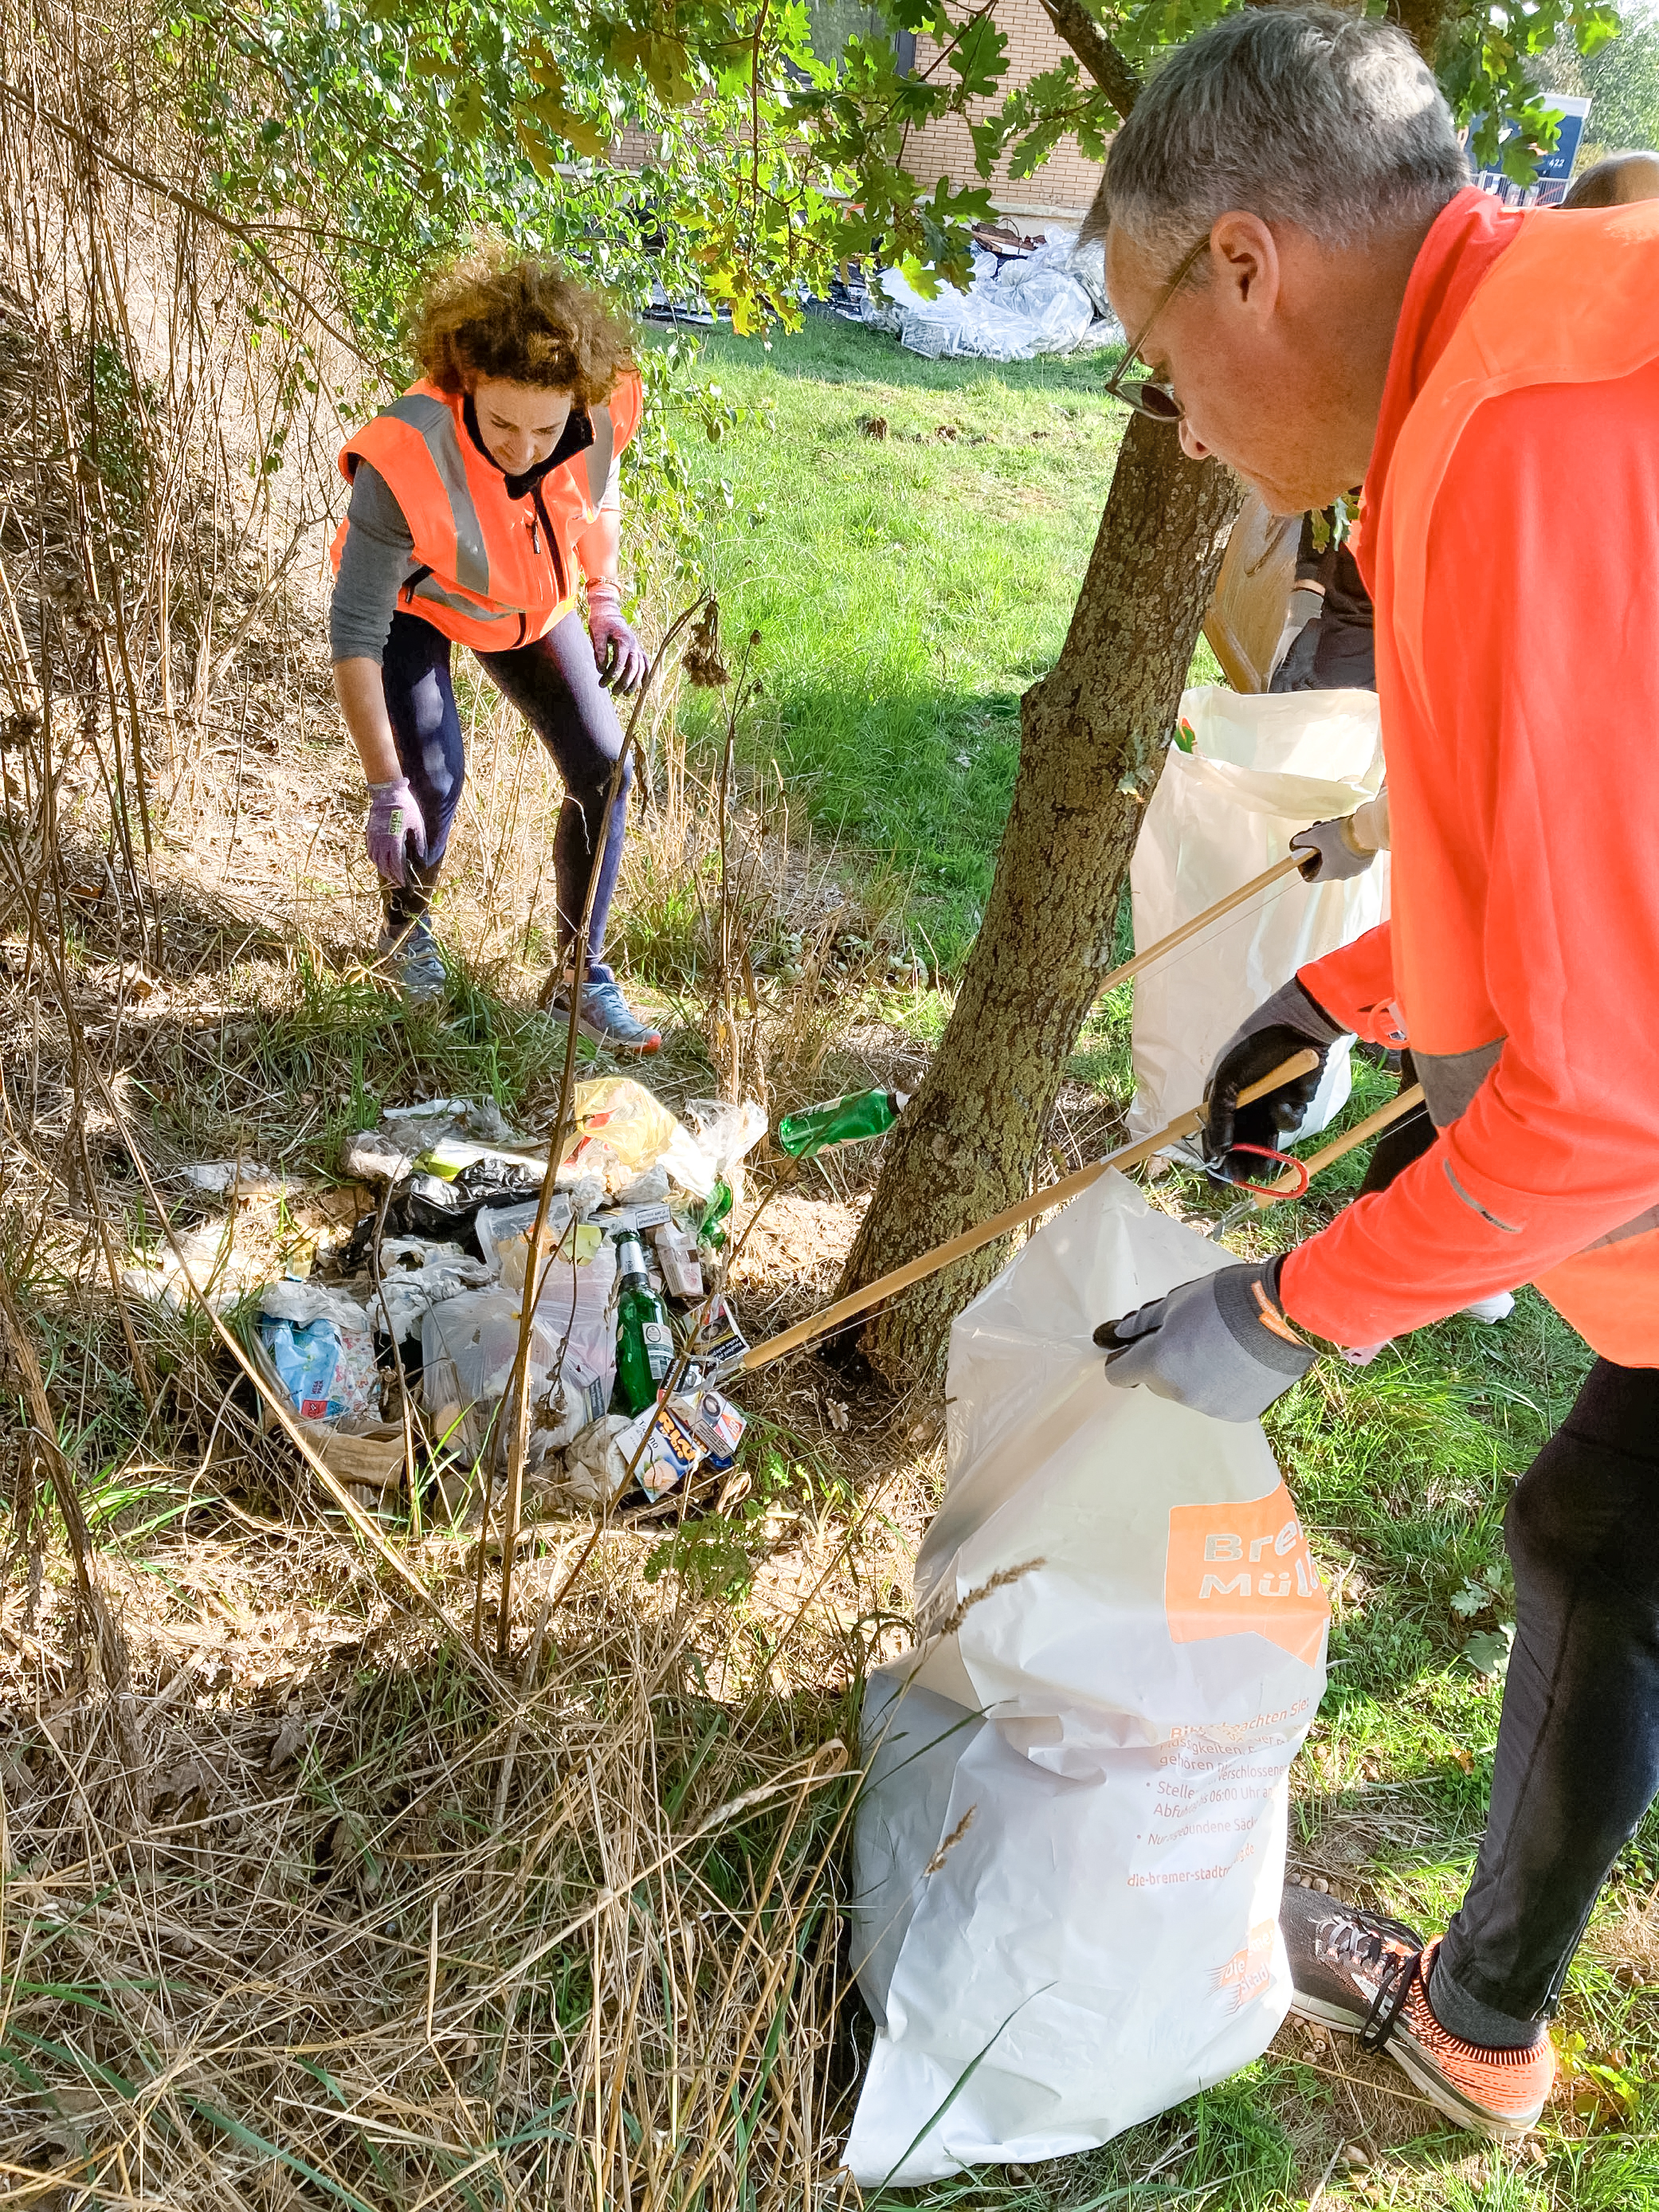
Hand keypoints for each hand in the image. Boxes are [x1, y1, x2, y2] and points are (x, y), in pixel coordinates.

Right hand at [365, 776, 425, 887]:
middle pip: (384, 865)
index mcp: (394, 840)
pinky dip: (375, 859)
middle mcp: (382, 841)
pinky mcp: (370, 832)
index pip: (396, 865)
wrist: (388, 791)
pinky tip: (380, 861)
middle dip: (391, 876)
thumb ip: (419, 841)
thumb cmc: (405, 806)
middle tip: (397, 882)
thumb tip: (421, 856)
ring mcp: (374, 837)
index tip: (403, 883)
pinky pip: (370, 850)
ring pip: (375, 859)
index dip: (399, 876)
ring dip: (382, 869)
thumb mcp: (417, 823)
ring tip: (389, 874)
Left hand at [588, 592, 646, 693]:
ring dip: (635, 683)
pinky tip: (643, 686)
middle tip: (613, 692)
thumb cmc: (600, 621)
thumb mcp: (596, 634)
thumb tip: (601, 670)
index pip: (620, 663)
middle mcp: (634, 645)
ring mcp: (637, 647)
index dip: (612, 675)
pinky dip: (646, 675)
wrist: (608, 610)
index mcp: (624, 641)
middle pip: (633, 669)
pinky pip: (645, 663)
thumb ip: (599, 651)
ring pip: (641, 668)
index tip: (602, 682)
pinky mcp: (637, 648)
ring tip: (625, 695)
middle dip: (624, 683)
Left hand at [1095, 1257, 1317, 1421]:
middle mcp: (1179, 1392)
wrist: (1283, 1315)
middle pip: (1156, 1381)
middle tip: (1188, 1334)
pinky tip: (1239, 1361)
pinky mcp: (1236, 1413)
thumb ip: (1142, 1324)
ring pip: (1187, 1390)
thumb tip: (1118, 1336)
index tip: (1133, 1346)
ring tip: (1222, 1345)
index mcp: (1157, 1363)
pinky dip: (1220, 1384)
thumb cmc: (1225, 1300)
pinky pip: (1216, 1399)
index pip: (1118, 1375)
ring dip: (1194, 1373)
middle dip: (1162, 1361)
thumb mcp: (1176, 1301)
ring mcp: (1209, 1406)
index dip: (1122, 1358)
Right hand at [1203, 979, 1346, 1179]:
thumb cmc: (1254, 1049)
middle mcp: (1245, 1104)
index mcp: (1223, 1097)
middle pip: (1240, 1142)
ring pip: (1265, 1138)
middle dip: (1240, 1163)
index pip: (1214, 1133)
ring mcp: (1268, 1104)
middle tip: (1240, 1180)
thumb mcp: (1227, 1082)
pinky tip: (1284, 1106)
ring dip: (1263, 1153)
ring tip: (1262, 1168)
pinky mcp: (1293, 1102)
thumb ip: (1219, 1117)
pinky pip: (1288, 1121)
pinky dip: (1286, 1117)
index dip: (1214, 1159)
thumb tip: (1216, 1152)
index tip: (1216, 1183)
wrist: (1298, 1028)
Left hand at [1291, 815, 1375, 881]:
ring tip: (1333, 833)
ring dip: (1333, 849)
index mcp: (1328, 873)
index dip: (1304, 865)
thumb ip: (1302, 840)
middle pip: (1324, 866)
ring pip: (1338, 860)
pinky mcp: (1365, 862)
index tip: (1304, 855)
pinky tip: (1346, 836)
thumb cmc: (1341, 835)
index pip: (1310, 877)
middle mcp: (1342, 875)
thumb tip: (1295, 842)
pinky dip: (1347, 849)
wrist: (1367, 830)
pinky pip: (1352, 858)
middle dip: (1319, 851)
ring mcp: (1355, 870)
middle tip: (1318, 838)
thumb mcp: (1315, 834)